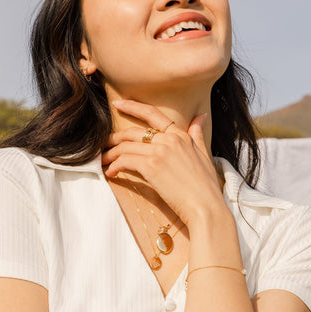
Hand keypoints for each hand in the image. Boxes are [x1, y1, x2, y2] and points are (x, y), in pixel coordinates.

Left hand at [102, 99, 227, 226]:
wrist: (206, 208)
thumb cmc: (206, 186)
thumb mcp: (204, 154)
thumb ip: (197, 134)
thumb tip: (200, 117)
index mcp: (180, 135)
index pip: (152, 114)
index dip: (132, 106)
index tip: (118, 103)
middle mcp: (168, 139)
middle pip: (133, 132)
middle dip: (114, 137)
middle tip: (104, 143)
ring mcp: (159, 151)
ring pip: (125, 146)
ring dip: (111, 153)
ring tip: (104, 160)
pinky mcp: (151, 166)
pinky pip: (125, 160)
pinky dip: (114, 166)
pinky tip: (111, 173)